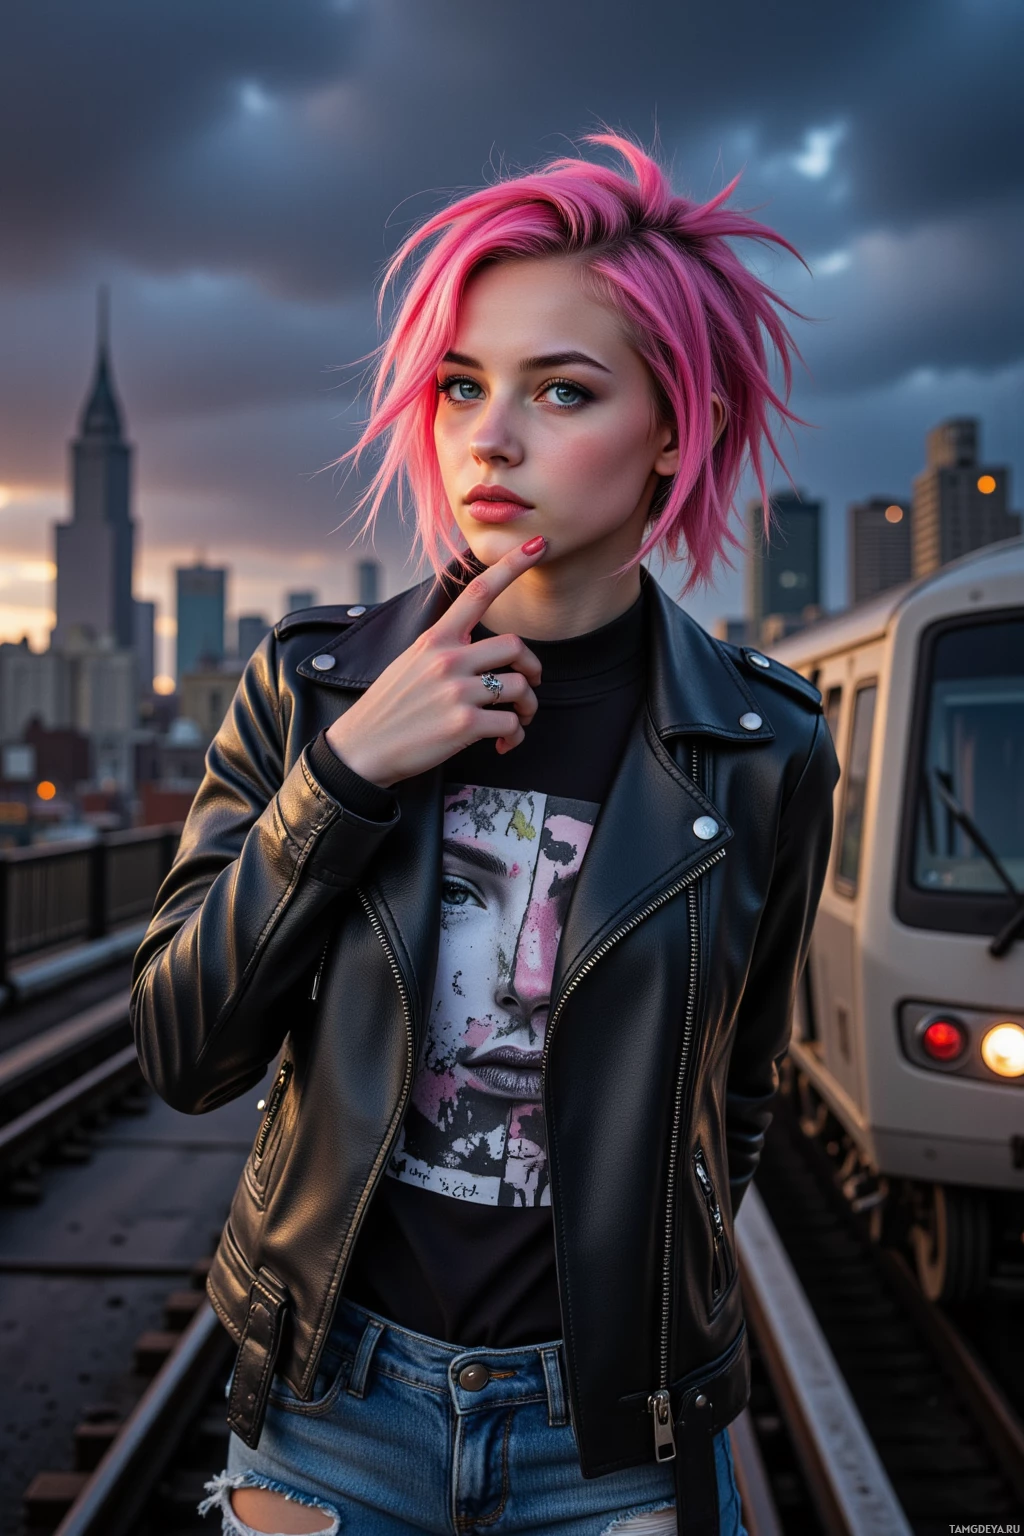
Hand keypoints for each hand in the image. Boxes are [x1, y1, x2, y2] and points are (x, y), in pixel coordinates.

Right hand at [325, 538, 545, 787]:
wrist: (361, 749)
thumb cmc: (389, 708)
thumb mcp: (410, 662)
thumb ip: (444, 649)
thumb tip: (477, 647)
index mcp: (435, 639)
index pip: (478, 592)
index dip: (513, 565)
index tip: (539, 544)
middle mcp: (448, 659)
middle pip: (515, 646)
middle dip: (532, 669)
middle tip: (528, 687)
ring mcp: (457, 691)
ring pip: (520, 687)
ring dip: (527, 708)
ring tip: (517, 721)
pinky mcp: (464, 724)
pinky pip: (512, 724)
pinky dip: (515, 737)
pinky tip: (501, 744)